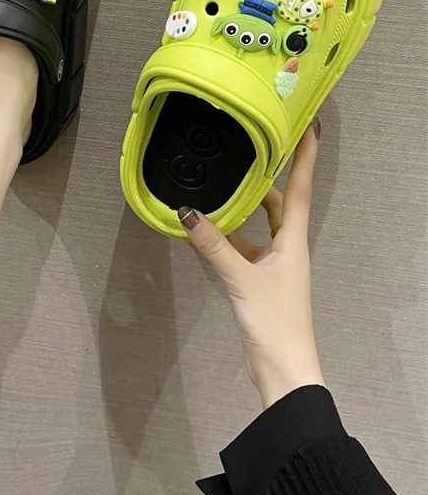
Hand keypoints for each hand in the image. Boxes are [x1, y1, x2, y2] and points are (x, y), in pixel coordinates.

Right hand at [179, 120, 323, 407]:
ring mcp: (275, 264)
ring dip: (243, 209)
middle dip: (266, 178)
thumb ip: (213, 245)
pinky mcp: (260, 279)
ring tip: (221, 189)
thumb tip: (188, 213)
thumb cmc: (275, 322)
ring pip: (260, 225)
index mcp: (294, 241)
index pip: (300, 189)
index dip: (304, 157)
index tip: (307, 127)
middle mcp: (288, 248)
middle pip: (279, 203)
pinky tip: (207, 233)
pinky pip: (243, 248)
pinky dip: (227, 238)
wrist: (282, 367)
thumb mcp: (241, 279)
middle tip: (251, 152)